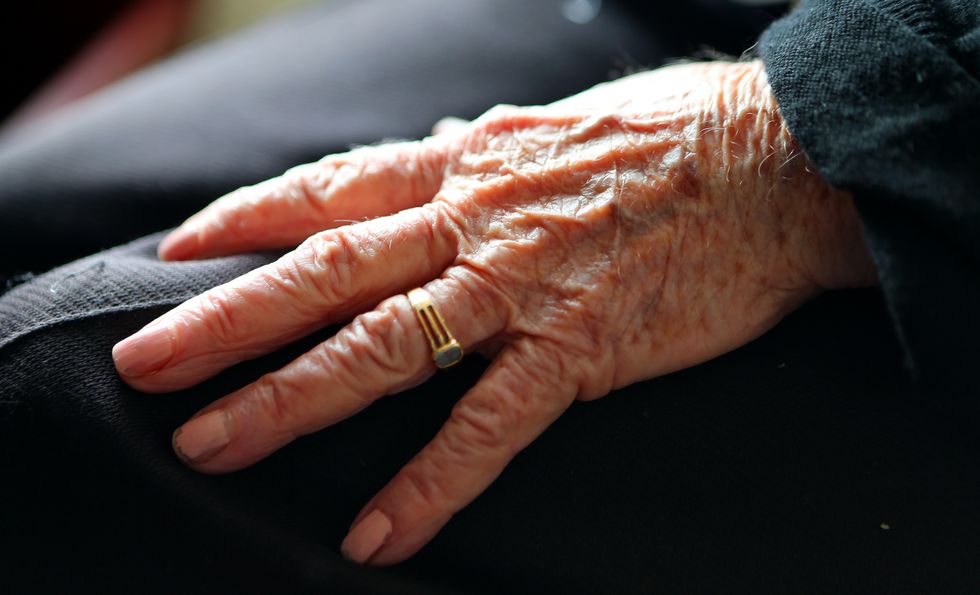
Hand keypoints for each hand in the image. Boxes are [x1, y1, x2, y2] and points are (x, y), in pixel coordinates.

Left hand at [113, 60, 873, 564]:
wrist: (772, 158)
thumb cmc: (666, 138)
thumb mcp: (549, 127)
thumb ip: (478, 152)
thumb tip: (430, 151)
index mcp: (462, 166)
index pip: (330, 189)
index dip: (247, 218)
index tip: (181, 247)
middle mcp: (472, 220)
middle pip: (324, 270)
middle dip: (228, 318)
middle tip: (146, 361)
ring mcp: (520, 284)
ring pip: (381, 344)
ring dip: (290, 398)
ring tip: (213, 445)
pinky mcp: (580, 344)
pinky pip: (491, 421)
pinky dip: (431, 481)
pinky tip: (377, 534)